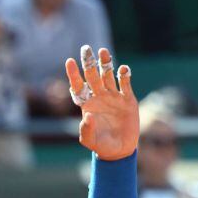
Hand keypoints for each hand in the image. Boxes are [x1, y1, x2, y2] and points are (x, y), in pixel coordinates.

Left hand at [65, 46, 138, 160]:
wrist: (120, 149)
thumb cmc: (101, 145)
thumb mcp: (90, 140)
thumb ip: (87, 130)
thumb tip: (88, 116)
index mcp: (87, 104)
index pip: (78, 86)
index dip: (74, 74)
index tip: (69, 62)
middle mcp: (99, 97)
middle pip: (92, 76)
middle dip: (89, 63)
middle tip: (86, 48)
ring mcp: (113, 96)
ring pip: (108, 75)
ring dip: (106, 63)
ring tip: (103, 52)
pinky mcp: (127, 99)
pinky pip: (125, 83)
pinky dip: (124, 75)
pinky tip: (123, 69)